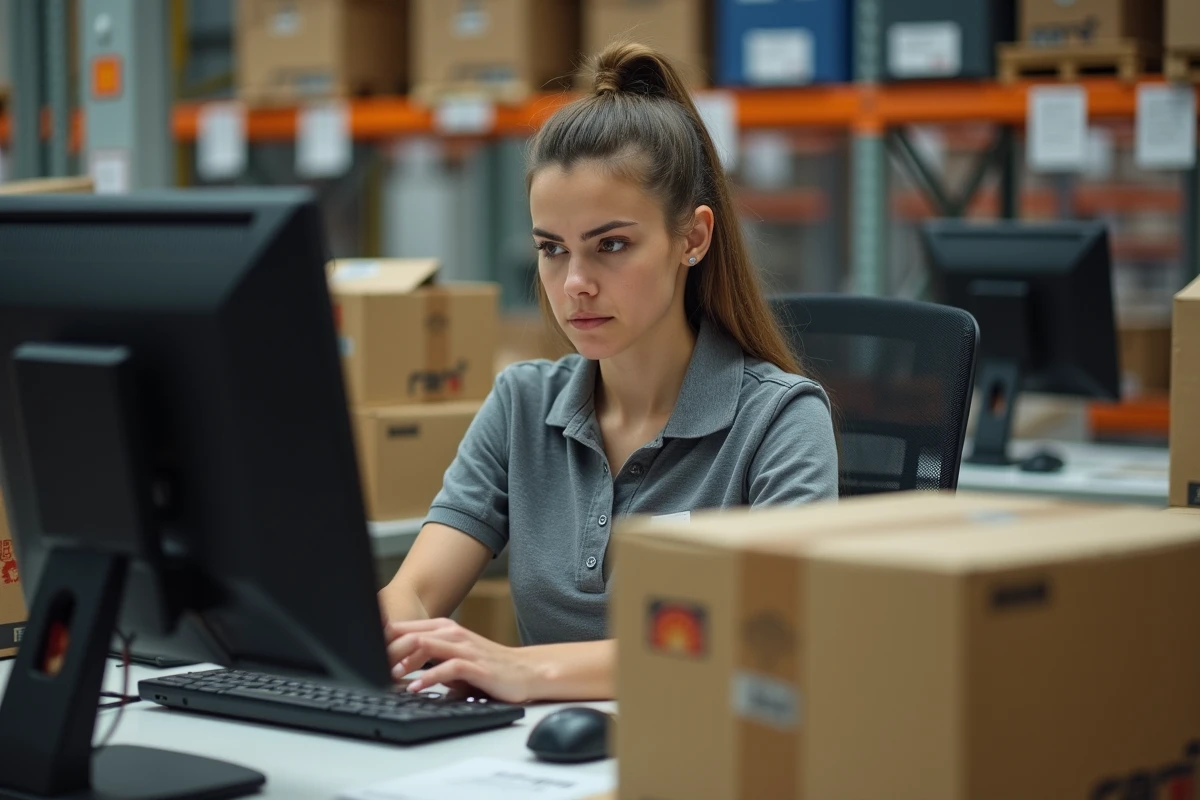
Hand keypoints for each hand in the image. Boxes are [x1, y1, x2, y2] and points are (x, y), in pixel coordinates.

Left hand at [384, 618, 542, 703]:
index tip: (365, 652)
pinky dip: (429, 677)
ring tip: (389, 675)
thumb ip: (429, 660)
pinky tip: (417, 687)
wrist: (524, 672)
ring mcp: (465, 648)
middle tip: (372, 666)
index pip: (407, 627)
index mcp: (446, 629)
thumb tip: (396, 671)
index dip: (384, 638)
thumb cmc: (487, 667)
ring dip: (405, 661)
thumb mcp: (453, 660)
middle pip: (412, 634)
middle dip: (389, 650)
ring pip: (427, 645)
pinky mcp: (476, 665)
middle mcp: (454, 634)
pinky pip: (448, 667)